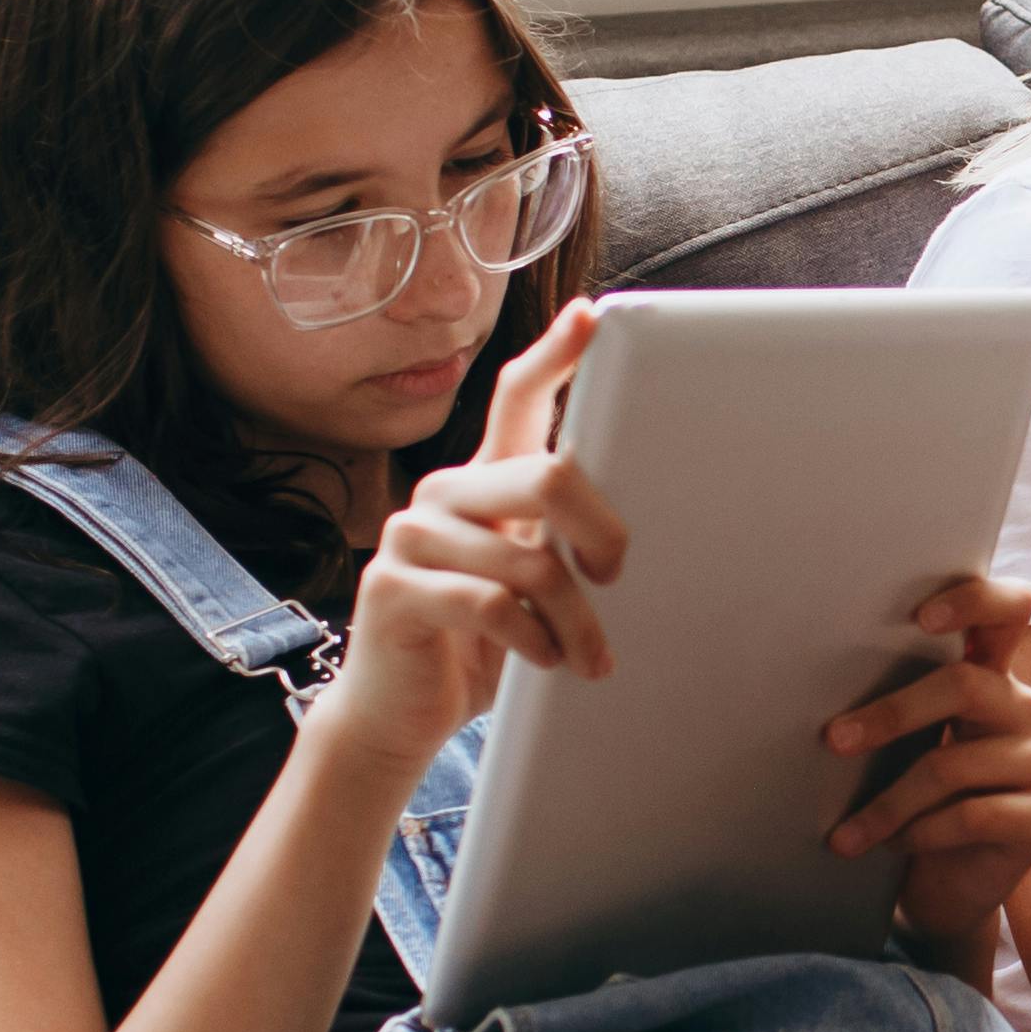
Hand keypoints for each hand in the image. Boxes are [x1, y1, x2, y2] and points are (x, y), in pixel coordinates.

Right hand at [318, 302, 624, 775]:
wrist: (402, 713)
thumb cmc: (482, 642)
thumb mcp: (530, 578)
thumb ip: (561, 536)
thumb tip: (636, 526)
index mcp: (483, 479)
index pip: (515, 396)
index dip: (554, 354)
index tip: (593, 319)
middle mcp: (443, 493)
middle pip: (547, 476)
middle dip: (603, 534)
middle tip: (618, 578)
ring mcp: (410, 537)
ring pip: (530, 560)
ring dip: (577, 621)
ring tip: (590, 658)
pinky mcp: (394, 589)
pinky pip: (494, 603)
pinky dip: (535, 639)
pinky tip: (544, 659)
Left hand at [826, 575, 1030, 979]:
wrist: (945, 888)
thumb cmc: (914, 804)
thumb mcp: (903, 750)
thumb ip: (895, 709)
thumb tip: (819, 690)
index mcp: (990, 677)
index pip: (1008, 610)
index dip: (972, 601)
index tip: (920, 619)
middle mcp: (1022, 710)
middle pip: (967, 685)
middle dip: (893, 713)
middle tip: (834, 740)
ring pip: (955, 764)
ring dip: (889, 803)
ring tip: (846, 834)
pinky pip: (974, 816)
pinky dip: (921, 834)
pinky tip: (895, 848)